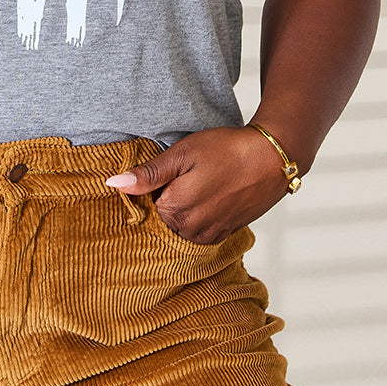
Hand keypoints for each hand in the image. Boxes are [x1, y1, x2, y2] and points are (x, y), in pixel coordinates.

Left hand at [105, 125, 293, 244]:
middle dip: (167, 198)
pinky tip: (212, 194)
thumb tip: (113, 184)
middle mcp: (190, 231)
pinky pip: (200, 229)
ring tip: (202, 183)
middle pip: (162, 217)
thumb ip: (148, 174)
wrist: (273, 158)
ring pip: (180, 224)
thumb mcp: (182, 154)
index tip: (170, 170)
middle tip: (188, 174)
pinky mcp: (225, 233)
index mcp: (173, 212)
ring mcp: (209, 235)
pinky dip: (200, 214)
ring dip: (184, 207)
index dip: (154, 185)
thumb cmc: (227, 150)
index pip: (145, 205)